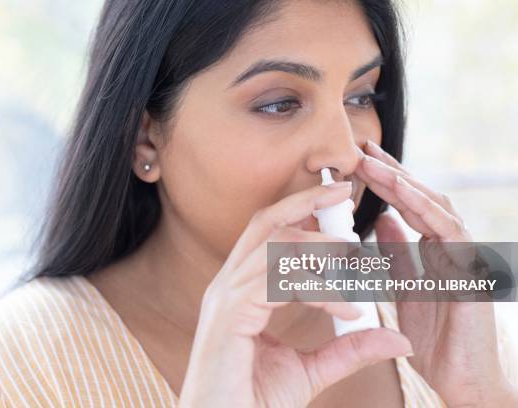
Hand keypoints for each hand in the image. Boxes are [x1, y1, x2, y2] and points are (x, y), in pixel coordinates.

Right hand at [178, 182, 412, 407]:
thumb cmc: (254, 401)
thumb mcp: (311, 370)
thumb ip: (349, 349)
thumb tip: (394, 336)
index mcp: (240, 291)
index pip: (268, 234)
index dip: (301, 212)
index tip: (339, 204)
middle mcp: (227, 285)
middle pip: (264, 223)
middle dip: (304, 201)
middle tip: (344, 191)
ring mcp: (224, 297)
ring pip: (274, 248)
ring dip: (319, 245)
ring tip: (357, 255)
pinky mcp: (229, 315)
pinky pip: (277, 283)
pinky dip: (318, 290)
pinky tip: (349, 310)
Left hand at [357, 140, 515, 406]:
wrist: (464, 381)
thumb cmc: (437, 339)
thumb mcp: (407, 288)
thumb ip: (398, 255)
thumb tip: (381, 220)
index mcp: (436, 250)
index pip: (409, 207)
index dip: (385, 182)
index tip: (358, 162)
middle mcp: (453, 246)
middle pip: (420, 198)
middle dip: (390, 172)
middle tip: (361, 148)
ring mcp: (466, 255)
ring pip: (434, 206)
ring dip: (401, 181)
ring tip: (371, 161)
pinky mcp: (473, 270)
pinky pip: (448, 231)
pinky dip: (423, 207)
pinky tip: (400, 189)